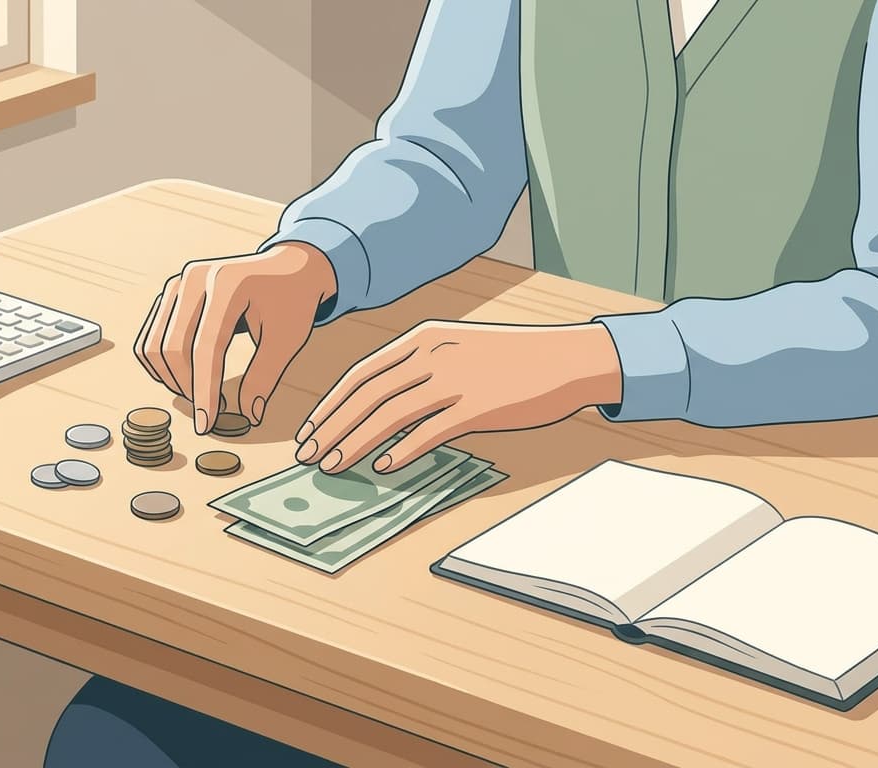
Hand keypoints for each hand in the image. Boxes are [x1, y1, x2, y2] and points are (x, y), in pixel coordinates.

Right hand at [135, 242, 336, 432]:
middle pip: (171, 347)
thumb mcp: (287, 340)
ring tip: (199, 396)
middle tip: (210, 412)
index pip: (205, 348)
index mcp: (227, 285)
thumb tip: (248, 416)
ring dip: (170, 379)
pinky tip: (185, 379)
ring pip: (153, 345)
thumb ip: (264, 377)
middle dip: (186, 387)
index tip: (207, 424)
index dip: (204, 391)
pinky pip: (150, 337)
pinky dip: (161, 365)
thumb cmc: (292, 301)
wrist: (289, 268)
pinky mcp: (171, 293)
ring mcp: (178, 283)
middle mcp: (195, 278)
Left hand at [295, 321, 622, 472]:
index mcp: (422, 338)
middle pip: (367, 395)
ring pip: (390, 414)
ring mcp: (455, 379)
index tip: (310, 429)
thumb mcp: (457, 348)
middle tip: (309, 455)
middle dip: (332, 427)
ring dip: (355, 442)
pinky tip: (384, 467)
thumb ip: (419, 369)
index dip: (331, 404)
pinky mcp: (479, 405)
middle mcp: (432, 354)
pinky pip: (430, 431)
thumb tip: (382, 407)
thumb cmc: (512, 358)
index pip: (361, 373)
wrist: (568, 357)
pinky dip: (403, 450)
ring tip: (334, 465)